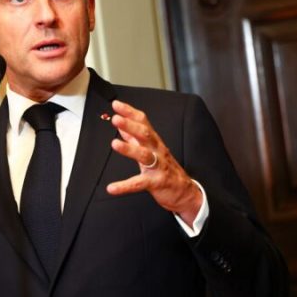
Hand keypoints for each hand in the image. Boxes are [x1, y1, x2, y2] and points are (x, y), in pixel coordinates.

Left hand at [106, 100, 202, 225]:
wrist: (185, 192)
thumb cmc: (166, 169)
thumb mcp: (150, 150)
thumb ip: (135, 138)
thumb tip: (122, 127)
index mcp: (154, 142)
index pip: (143, 122)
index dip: (130, 112)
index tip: (116, 104)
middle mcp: (157, 151)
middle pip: (145, 134)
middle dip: (131, 125)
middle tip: (116, 119)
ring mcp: (158, 166)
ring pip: (144, 155)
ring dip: (129, 149)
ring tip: (114, 143)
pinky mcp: (156, 182)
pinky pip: (139, 184)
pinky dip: (125, 186)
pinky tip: (112, 188)